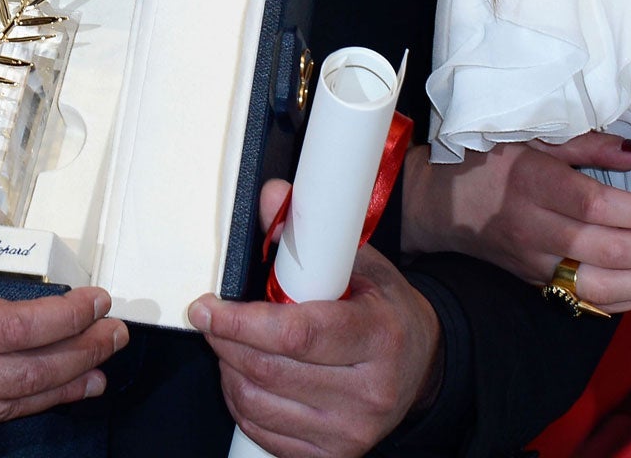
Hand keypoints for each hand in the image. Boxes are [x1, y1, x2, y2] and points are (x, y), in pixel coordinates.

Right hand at [0, 174, 126, 445]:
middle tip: (114, 334)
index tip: (94, 300)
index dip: (67, 317)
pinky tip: (29, 396)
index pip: (14, 327)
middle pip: (26, 373)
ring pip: (5, 405)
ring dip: (59, 386)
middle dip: (81, 352)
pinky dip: (14, 406)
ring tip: (95, 371)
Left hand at [188, 179, 440, 457]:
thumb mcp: (359, 262)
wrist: (423, 365)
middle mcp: (368, 391)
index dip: (241, 321)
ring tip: (234, 343)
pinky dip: (241, 402)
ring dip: (228, 368)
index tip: (207, 307)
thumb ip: (309, 233)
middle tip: (213, 317)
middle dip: (225, 339)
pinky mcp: (334, 455)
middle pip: (268, 370)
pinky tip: (249, 376)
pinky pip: (262, 432)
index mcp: (378, 336)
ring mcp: (351, 431)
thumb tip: (270, 197)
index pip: (296, 334)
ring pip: (256, 403)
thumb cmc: (383, 309)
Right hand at [400, 135, 630, 312]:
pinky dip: (630, 299)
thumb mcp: (531, 134)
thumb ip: (588, 143)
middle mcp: (533, 229)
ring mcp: (535, 264)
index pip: (597, 207)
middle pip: (607, 253)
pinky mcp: (538, 284)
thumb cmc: (486, 158)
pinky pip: (590, 303)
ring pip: (601, 289)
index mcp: (531, 183)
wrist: (436, 201)